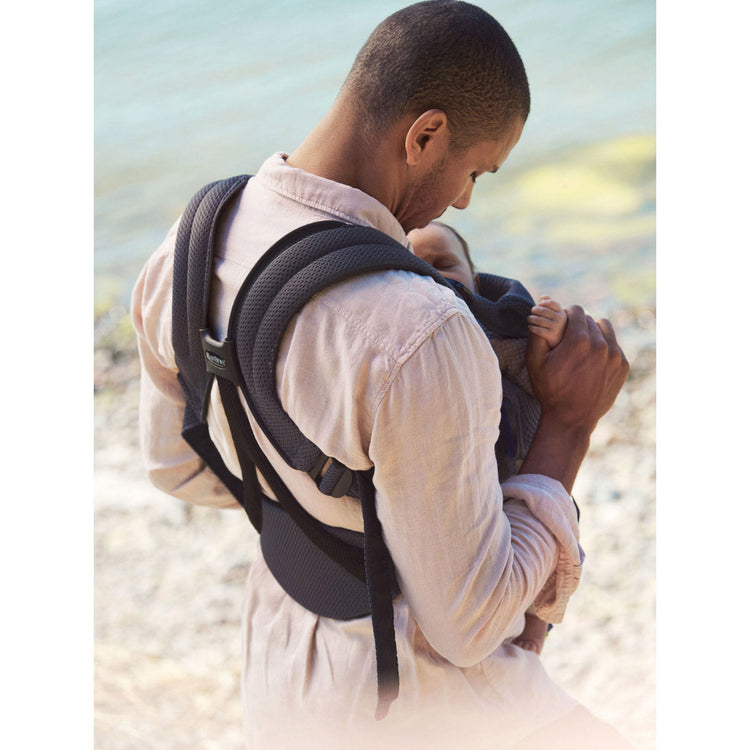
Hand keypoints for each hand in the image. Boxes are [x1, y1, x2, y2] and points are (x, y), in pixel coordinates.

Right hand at [525, 305, 628, 433]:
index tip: (560, 326)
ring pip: (604, 328)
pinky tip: (591, 362)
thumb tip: (540, 307)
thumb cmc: (549, 390)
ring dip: (593, 333)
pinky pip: (613, 344)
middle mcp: (601, 344)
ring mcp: (616, 356)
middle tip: (568, 341)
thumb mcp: (534, 361)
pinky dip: (603, 348)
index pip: (575, 310)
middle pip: (589, 319)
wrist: (572, 419)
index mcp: (579, 340)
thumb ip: (537, 331)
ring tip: (581, 348)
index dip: (565, 315)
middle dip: (577, 326)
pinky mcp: (623, 365)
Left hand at [528, 296, 566, 348]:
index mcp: (561, 312)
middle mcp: (560, 319)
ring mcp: (556, 327)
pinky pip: (538, 330)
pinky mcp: (551, 336)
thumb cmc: (556, 325)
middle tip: (532, 311)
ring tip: (529, 319)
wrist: (560, 342)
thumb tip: (542, 297)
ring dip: (531, 318)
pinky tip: (530, 327)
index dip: (543, 302)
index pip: (551, 302)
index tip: (538, 304)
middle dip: (535, 310)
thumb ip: (550, 305)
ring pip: (539, 320)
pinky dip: (532, 327)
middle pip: (543, 310)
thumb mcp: (557, 315)